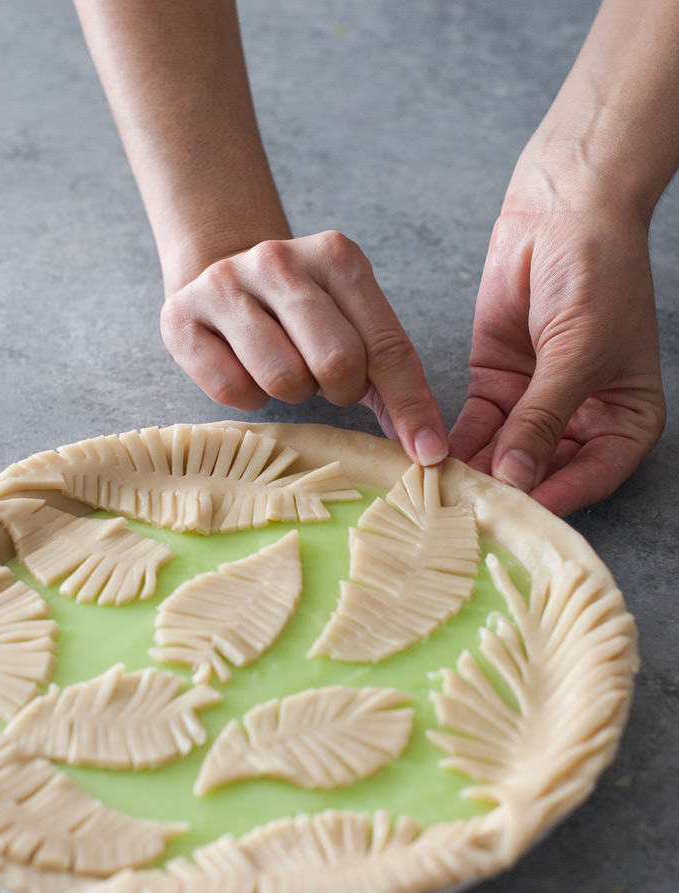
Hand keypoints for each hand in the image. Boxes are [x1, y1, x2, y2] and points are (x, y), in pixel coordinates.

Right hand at [160, 230, 448, 466]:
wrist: (218, 274)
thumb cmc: (300, 317)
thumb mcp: (355, 326)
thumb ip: (394, 379)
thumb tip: (428, 448)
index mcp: (337, 256)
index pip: (388, 346)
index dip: (411, 405)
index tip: (428, 452)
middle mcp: (279, 260)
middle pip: (336, 362)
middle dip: (341, 390)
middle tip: (327, 381)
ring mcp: (225, 284)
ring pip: (282, 379)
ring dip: (294, 393)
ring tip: (287, 370)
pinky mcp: (181, 317)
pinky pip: (233, 391)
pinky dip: (249, 397)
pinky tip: (247, 370)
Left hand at [448, 205, 665, 515]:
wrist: (564, 210)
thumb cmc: (597, 275)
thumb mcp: (578, 353)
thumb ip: (544, 419)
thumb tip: (517, 478)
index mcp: (625, 417)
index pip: (596, 474)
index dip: (562, 496)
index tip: (525, 514)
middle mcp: (582, 418)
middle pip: (547, 470)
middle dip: (513, 488)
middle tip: (475, 509)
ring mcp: (536, 404)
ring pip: (508, 453)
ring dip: (480, 470)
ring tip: (449, 491)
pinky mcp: (497, 385)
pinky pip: (478, 427)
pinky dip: (460, 443)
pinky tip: (436, 462)